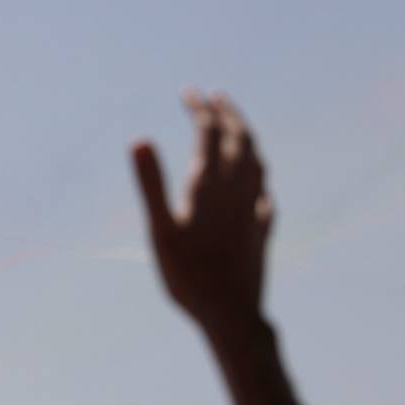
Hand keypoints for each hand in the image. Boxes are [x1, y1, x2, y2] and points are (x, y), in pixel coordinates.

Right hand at [131, 90, 273, 333]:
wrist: (231, 313)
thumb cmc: (188, 275)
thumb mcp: (160, 230)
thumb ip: (151, 184)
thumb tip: (140, 139)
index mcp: (210, 184)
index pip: (209, 132)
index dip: (199, 108)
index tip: (188, 91)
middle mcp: (237, 190)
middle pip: (240, 138)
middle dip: (227, 113)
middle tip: (215, 97)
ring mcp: (253, 208)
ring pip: (257, 160)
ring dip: (246, 136)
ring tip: (236, 126)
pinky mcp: (261, 229)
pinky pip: (264, 189)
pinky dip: (258, 173)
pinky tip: (256, 181)